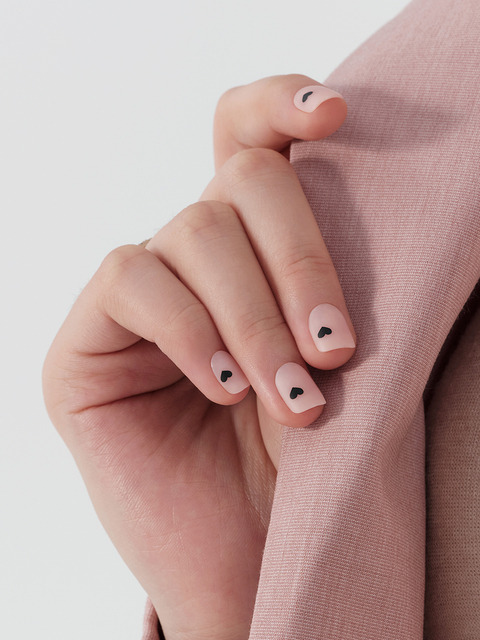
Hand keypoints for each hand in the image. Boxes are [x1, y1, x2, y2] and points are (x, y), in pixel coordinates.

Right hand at [42, 74, 353, 639]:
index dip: (284, 108)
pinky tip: (224, 386)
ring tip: (294, 400)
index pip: (254, 145)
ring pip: (192, 231)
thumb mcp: (331, 364)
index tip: (335, 115)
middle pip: (240, 180)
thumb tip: (350, 196)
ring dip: (253, 316)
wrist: (250, 554)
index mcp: (255, 253)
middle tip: (336, 350)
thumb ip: (321, 281)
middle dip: (298, 260)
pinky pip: (131, 280)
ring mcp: (138, 294)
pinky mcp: (86, 338)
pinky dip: (190, 328)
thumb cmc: (301, 465)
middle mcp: (196, 260)